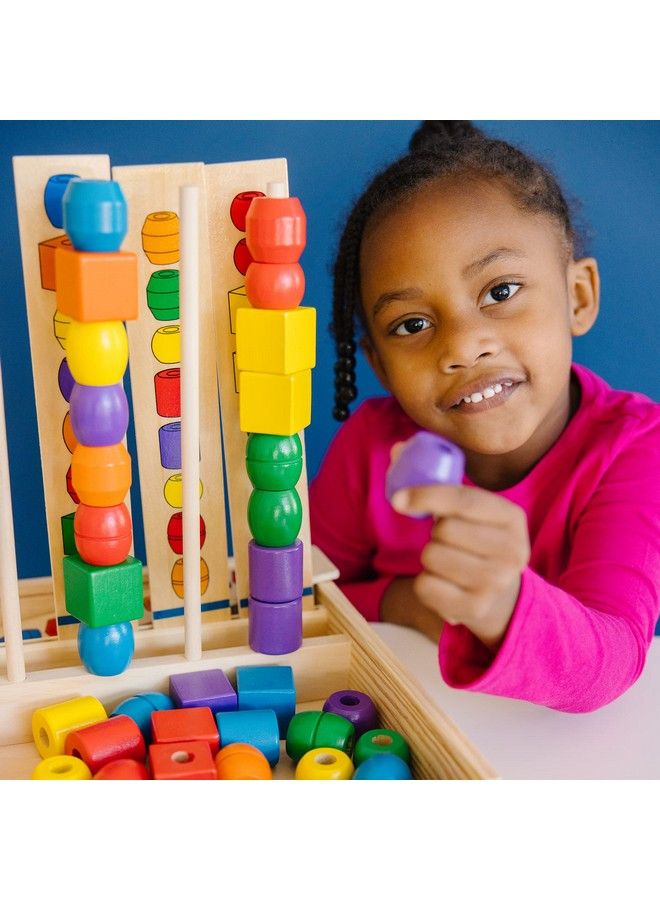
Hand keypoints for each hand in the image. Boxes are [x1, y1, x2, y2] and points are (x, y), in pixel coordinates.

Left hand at [391, 483, 530, 650]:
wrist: (501, 594)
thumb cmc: (479, 543)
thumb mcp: (478, 514)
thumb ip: (449, 499)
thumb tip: (401, 499)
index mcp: (513, 518)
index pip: (463, 501)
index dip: (426, 496)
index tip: (398, 500)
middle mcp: (512, 552)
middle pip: (444, 529)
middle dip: (436, 533)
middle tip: (448, 542)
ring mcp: (496, 583)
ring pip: (431, 555)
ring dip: (430, 556)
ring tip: (448, 563)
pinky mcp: (475, 607)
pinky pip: (424, 585)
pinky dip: (424, 582)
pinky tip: (443, 583)